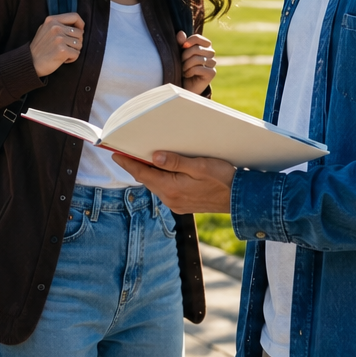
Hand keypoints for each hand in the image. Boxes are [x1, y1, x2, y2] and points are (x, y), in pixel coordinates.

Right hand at [29, 12, 85, 76]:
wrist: (30, 63)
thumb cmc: (40, 48)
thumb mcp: (45, 29)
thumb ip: (58, 24)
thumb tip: (78, 25)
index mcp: (52, 20)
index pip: (75, 16)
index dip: (80, 24)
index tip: (79, 32)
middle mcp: (56, 27)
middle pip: (80, 33)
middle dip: (76, 42)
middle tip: (66, 47)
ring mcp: (59, 38)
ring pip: (79, 44)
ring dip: (73, 51)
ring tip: (62, 53)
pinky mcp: (62, 50)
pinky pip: (76, 54)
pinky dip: (71, 58)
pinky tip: (62, 59)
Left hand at [114, 151, 235, 213]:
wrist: (241, 199)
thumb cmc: (223, 179)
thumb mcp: (200, 166)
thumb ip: (176, 162)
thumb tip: (154, 157)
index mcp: (171, 189)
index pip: (143, 173)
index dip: (128, 163)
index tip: (115, 154)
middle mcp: (171, 199)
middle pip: (148, 179)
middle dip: (138, 166)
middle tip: (128, 152)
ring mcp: (177, 204)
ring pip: (157, 185)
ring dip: (151, 172)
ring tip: (146, 157)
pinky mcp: (183, 204)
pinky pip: (166, 189)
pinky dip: (162, 179)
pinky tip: (165, 170)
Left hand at [177, 31, 215, 94]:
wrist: (185, 84)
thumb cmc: (183, 66)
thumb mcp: (180, 53)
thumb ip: (180, 43)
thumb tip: (180, 33)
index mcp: (204, 45)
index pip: (197, 38)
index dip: (188, 41)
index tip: (182, 47)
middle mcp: (211, 53)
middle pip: (196, 49)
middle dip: (185, 56)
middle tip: (181, 63)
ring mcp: (213, 63)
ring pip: (197, 59)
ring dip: (186, 65)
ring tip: (183, 69)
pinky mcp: (212, 73)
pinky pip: (198, 69)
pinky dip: (189, 72)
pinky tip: (187, 75)